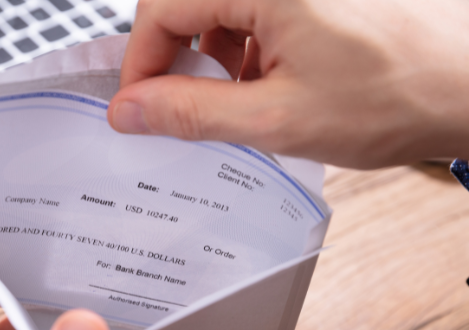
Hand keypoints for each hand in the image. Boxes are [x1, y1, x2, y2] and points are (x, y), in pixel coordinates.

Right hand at [108, 0, 468, 168]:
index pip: (160, 9)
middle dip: (176, 60)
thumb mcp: (278, 117)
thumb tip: (130, 110)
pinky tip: (270, 81)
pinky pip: (255, 8)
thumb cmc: (402, 92)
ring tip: (242, 99)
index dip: (140, 64)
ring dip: (214, 56)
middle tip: (183, 107)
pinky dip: (247, 47)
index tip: (138, 107)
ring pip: (219, 7)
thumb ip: (191, 112)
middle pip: (186, 4)